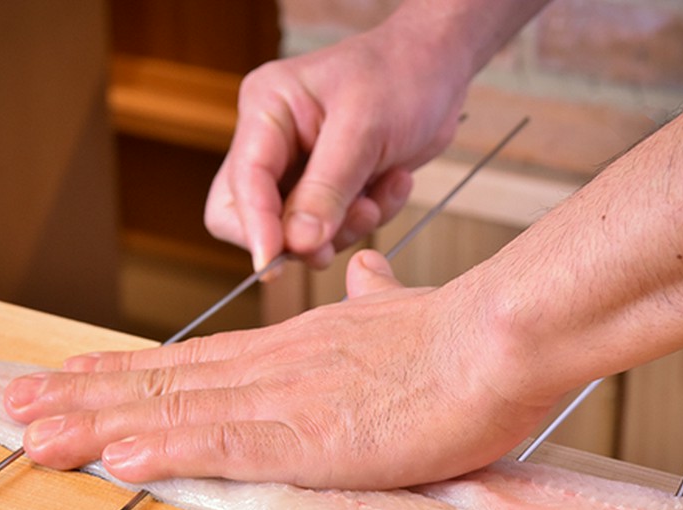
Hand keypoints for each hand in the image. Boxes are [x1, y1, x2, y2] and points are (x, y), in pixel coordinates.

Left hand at [4, 250, 558, 488]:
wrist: (502, 335)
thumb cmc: (459, 334)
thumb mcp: (402, 309)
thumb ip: (374, 296)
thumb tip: (367, 271)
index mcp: (290, 349)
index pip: (190, 362)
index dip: (126, 370)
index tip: (74, 374)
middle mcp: (272, 369)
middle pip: (163, 383)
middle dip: (85, 396)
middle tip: (18, 401)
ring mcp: (286, 402)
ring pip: (176, 412)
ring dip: (101, 425)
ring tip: (36, 433)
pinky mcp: (314, 439)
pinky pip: (228, 446)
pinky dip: (169, 451)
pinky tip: (120, 458)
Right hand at [204, 7, 469, 270]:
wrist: (440, 68)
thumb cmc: (402, 74)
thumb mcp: (365, 128)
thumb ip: (328, 188)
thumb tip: (297, 243)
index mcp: (267, 109)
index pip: (242, 180)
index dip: (255, 226)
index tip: (271, 267)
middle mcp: (272, 141)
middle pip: (248, 213)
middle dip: (292, 237)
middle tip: (331, 242)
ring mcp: (297, 167)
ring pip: (292, 231)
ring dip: (340, 229)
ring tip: (377, 198)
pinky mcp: (325, 188)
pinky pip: (330, 228)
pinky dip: (364, 218)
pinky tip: (391, 183)